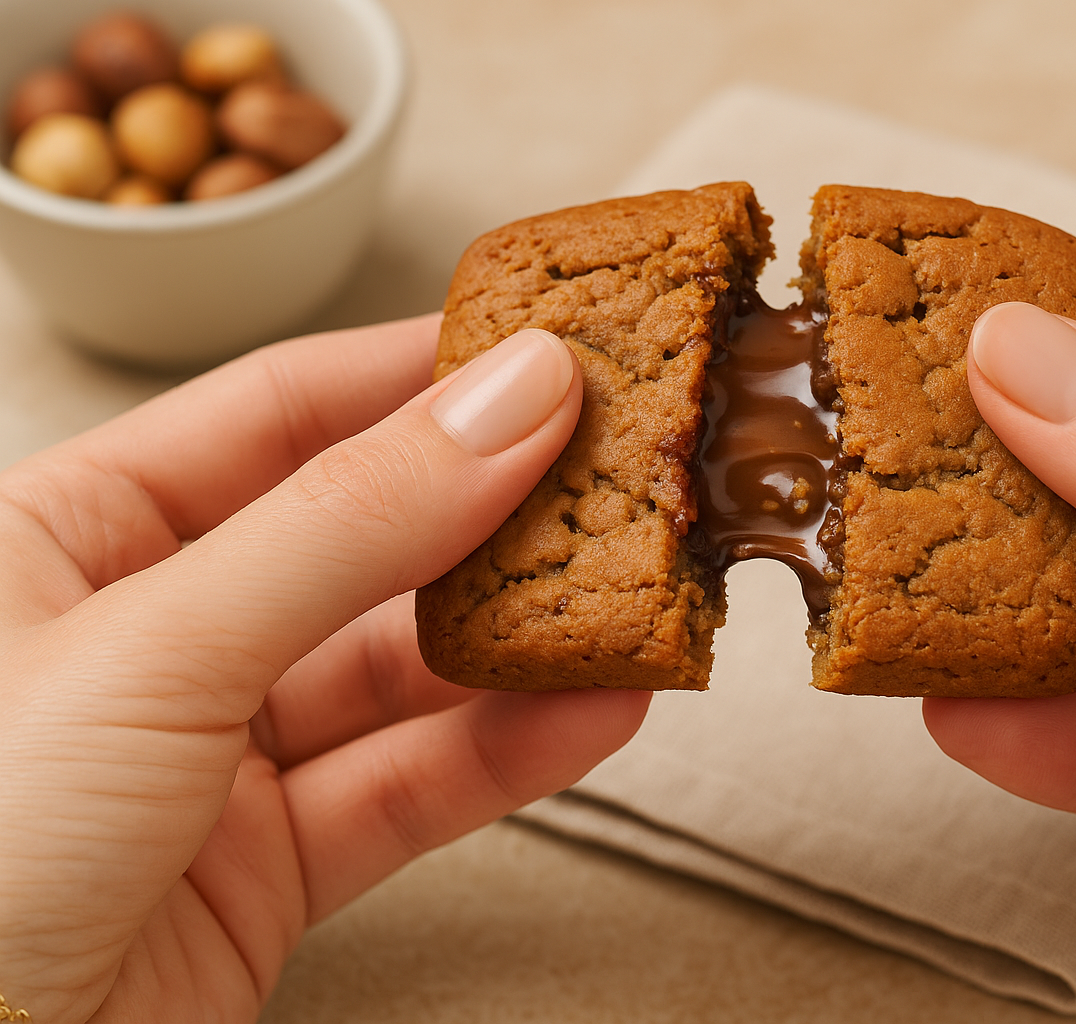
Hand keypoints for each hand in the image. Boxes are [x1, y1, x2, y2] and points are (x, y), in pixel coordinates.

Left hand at [0, 317, 649, 1022]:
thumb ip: (345, 525)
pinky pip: (410, 787)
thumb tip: (502, 405)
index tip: (541, 357)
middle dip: (493, 514)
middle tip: (611, 472)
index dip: (417, 379)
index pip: (274, 413)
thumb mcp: (150, 650)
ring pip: (400, 674)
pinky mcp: (269, 865)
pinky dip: (507, 754)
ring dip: (522, 644)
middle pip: (359, 541)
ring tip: (630, 596)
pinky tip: (591, 710)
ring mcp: (212, 755)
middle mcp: (147, 634)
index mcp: (65, 535)